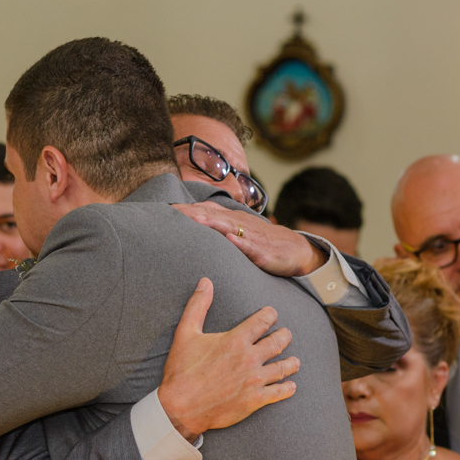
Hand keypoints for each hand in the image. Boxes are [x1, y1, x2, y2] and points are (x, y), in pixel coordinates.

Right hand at [158, 278, 299, 440]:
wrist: (180, 407)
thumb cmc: (181, 370)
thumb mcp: (185, 333)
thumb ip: (197, 305)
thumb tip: (205, 281)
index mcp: (235, 340)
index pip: (263, 321)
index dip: (270, 315)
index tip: (272, 314)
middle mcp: (249, 358)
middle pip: (278, 342)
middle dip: (284, 336)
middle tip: (286, 335)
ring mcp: (254, 380)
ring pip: (283, 367)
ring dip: (291, 362)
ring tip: (295, 361)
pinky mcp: (255, 400)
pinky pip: (279, 392)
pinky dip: (287, 388)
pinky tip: (291, 386)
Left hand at [173, 202, 327, 276]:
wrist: (295, 249)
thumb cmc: (262, 241)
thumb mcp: (238, 230)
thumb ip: (218, 226)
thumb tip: (192, 225)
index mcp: (231, 219)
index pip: (204, 211)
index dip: (185, 209)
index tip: (164, 208)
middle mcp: (238, 223)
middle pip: (211, 215)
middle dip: (190, 213)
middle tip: (169, 212)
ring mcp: (250, 236)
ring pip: (228, 227)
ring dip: (210, 222)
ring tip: (193, 220)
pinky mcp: (262, 251)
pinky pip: (250, 246)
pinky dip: (240, 242)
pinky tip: (231, 239)